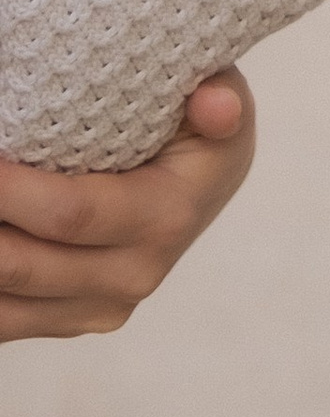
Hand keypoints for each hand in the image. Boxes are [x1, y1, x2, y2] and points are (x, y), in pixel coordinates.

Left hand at [0, 70, 256, 338]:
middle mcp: (134, 275)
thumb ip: (220, 97)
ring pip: (6, 303)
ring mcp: (101, 307)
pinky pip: (5, 323)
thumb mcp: (221, 92)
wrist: (205, 182)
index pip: (72, 213)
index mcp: (166, 218)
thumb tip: (214, 105)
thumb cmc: (199, 128)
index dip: (11, 191)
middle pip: (23, 264)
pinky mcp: (74, 320)